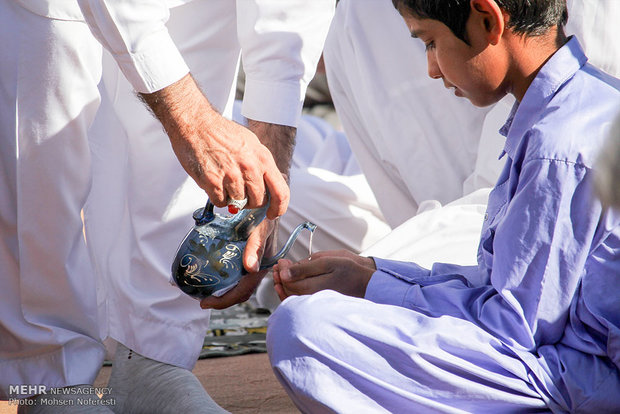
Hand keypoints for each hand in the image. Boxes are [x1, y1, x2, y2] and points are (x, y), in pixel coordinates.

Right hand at [139, 74, 288, 218]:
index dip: (279, 208)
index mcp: (262, 158)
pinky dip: (218, 197)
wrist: (196, 123)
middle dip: (250, 202)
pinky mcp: (213, 181)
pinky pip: (221, 202)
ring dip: (231, 198)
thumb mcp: (251, 144)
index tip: (272, 213)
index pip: (280, 191)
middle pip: (258, 201)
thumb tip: (268, 187)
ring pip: (239, 203)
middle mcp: (250, 167)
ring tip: (224, 181)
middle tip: (240, 193)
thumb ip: (261, 166)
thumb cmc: (222, 133)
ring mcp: (231, 175)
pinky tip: (214, 183)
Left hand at [199, 219, 276, 308]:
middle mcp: (258, 268)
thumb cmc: (266, 215)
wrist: (269, 205)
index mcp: (263, 265)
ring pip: (240, 285)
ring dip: (224, 292)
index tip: (207, 302)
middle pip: (241, 292)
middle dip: (222, 300)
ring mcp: (254, 264)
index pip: (244, 290)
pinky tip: (215, 277)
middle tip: (203, 301)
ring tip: (206, 292)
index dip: (225, 300)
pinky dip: (226, 280)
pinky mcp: (249, 258)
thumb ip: (256, 247)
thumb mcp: (261, 229)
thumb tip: (250, 268)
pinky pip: (237, 275)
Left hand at [272, 250, 375, 299]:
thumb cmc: (349, 271)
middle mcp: (310, 300)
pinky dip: (292, 292)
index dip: (282, 270)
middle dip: (281, 277)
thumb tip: (284, 273)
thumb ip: (304, 268)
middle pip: (287, 290)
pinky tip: (292, 284)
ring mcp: (315, 304)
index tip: (282, 260)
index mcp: (311, 289)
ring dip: (285, 285)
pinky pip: (300, 301)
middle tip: (280, 265)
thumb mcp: (327, 263)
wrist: (367, 285)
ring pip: (292, 297)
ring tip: (283, 273)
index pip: (287, 281)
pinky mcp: (319, 305)